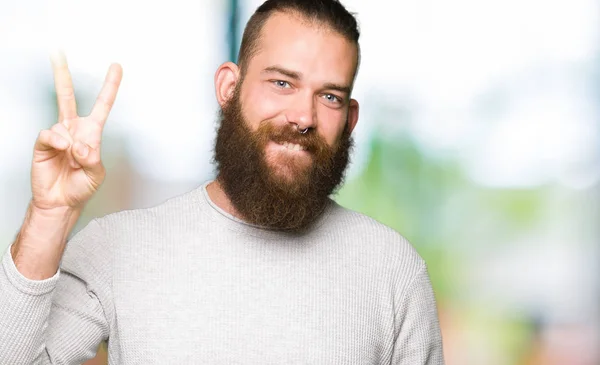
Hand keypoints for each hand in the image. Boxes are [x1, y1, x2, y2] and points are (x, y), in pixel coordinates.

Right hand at [31, 51, 122, 210]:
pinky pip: (49, 134)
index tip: (116, 66)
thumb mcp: (96, 175)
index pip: (102, 105)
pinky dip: (57, 143)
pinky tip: (62, 151)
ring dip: (70, 145)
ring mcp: (57, 135)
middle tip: (56, 49)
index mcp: (92, 132)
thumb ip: (93, 160)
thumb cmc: (81, 187)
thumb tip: (81, 145)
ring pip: (61, 125)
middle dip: (61, 73)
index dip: (110, 86)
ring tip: (72, 160)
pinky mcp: (43, 143)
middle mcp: (73, 129)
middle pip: (67, 96)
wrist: (61, 202)